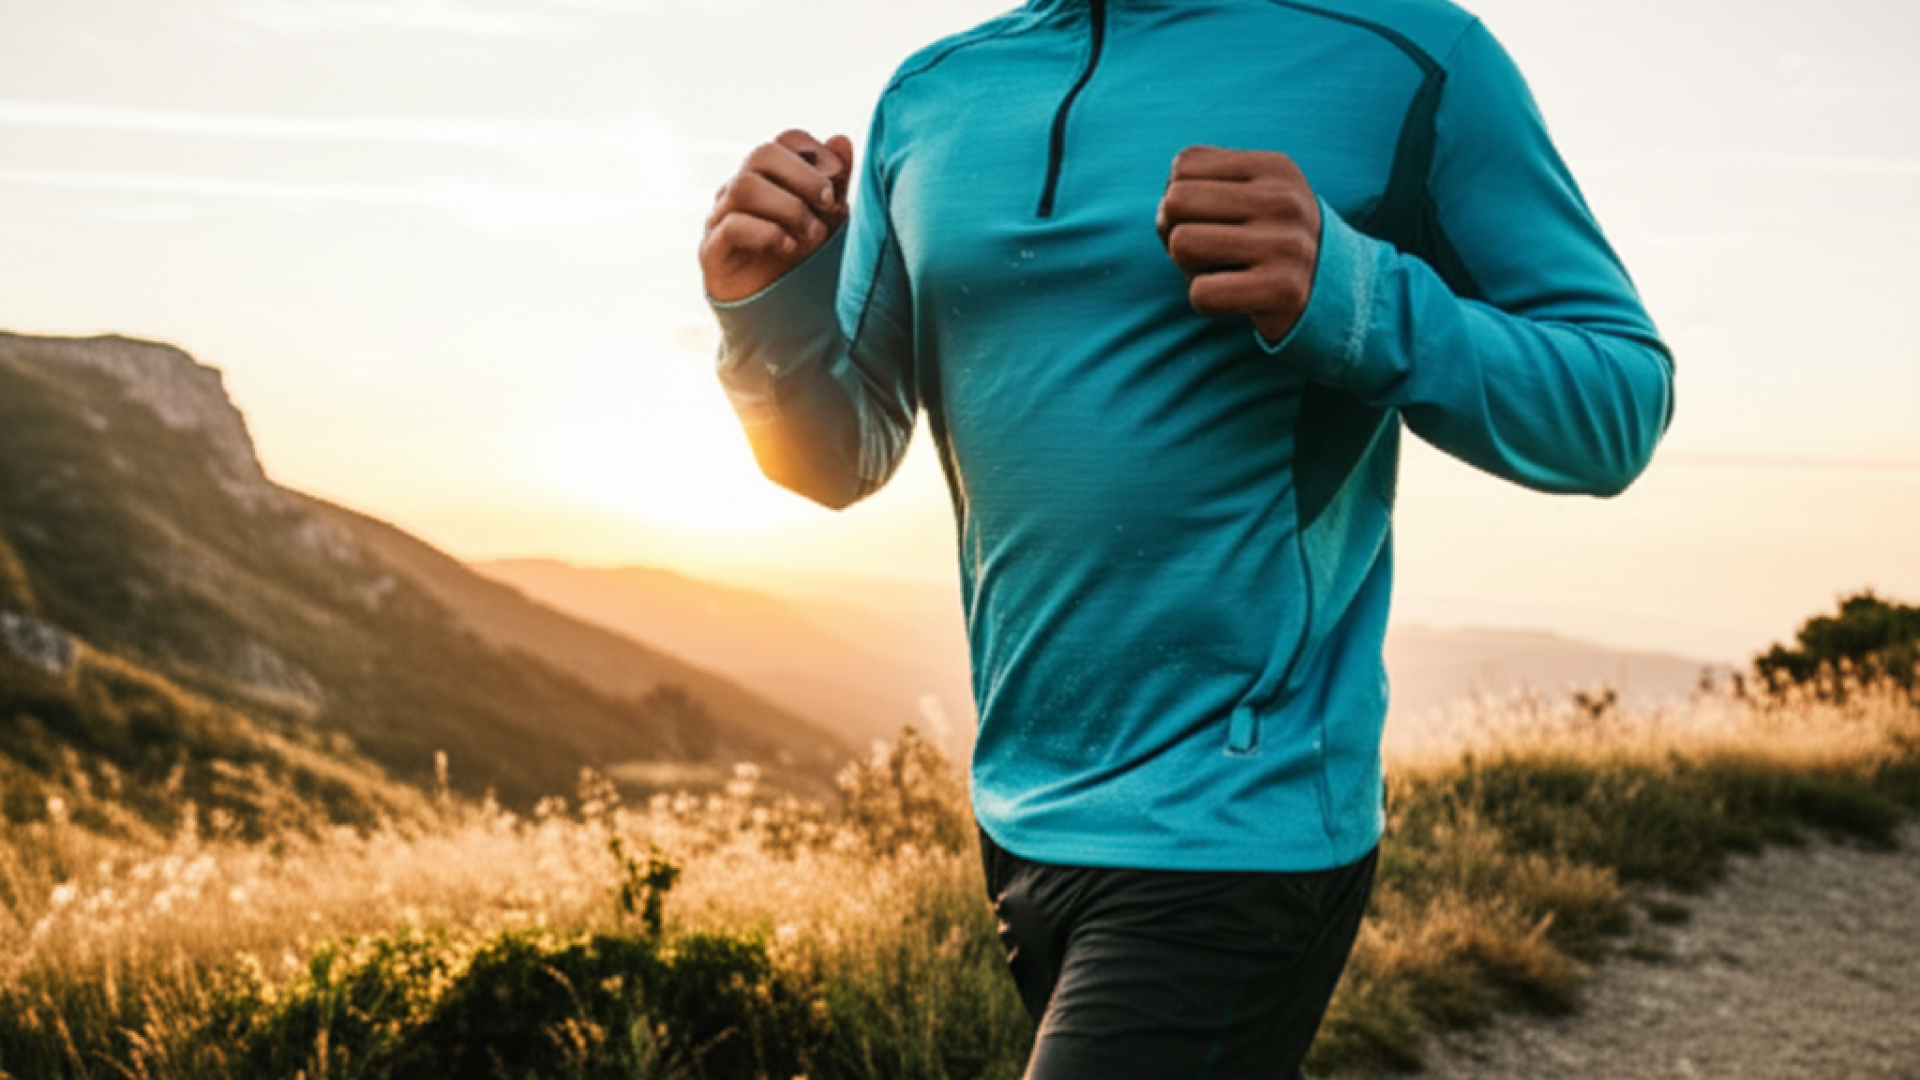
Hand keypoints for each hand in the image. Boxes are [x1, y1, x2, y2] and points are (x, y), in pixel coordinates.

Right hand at [701, 130, 852, 303]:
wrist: (775, 313)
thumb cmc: (799, 260)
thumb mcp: (826, 219)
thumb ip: (834, 182)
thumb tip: (841, 140)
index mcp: (769, 177)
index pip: (785, 140)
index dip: (814, 151)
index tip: (839, 176)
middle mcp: (739, 190)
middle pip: (762, 154)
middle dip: (803, 176)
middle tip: (828, 204)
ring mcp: (720, 218)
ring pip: (744, 186)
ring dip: (788, 207)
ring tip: (814, 235)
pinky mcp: (712, 251)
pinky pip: (731, 226)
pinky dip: (767, 233)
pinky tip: (789, 248)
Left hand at [1156, 146, 1321, 343]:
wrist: (1336, 293)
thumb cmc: (1271, 241)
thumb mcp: (1250, 197)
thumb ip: (1199, 186)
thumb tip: (1165, 211)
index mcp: (1274, 168)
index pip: (1184, 165)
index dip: (1182, 196)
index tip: (1212, 219)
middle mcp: (1283, 200)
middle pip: (1176, 202)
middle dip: (1177, 230)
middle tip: (1210, 250)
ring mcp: (1286, 245)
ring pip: (1182, 243)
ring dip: (1188, 267)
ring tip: (1222, 270)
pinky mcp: (1282, 290)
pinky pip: (1201, 293)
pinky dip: (1205, 300)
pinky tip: (1235, 296)